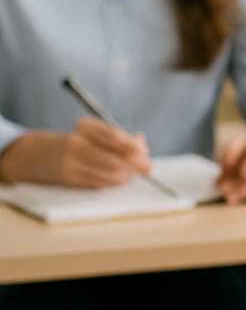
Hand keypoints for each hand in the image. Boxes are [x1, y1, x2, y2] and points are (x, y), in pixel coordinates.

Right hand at [3, 119, 151, 188]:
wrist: (35, 155)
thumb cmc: (74, 142)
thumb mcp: (93, 133)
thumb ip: (118, 136)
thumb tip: (142, 142)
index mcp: (84, 126)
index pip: (112, 136)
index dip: (131, 145)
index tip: (144, 151)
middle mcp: (75, 144)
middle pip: (112, 157)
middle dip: (133, 163)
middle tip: (147, 167)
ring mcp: (70, 163)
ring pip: (107, 172)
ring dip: (126, 174)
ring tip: (134, 173)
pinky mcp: (68, 179)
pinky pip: (98, 182)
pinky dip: (113, 181)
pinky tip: (120, 179)